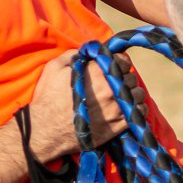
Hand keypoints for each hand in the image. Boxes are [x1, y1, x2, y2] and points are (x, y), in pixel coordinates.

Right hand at [25, 49, 145, 162]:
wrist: (44, 131)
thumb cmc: (48, 98)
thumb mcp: (56, 67)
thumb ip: (75, 54)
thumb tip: (89, 51)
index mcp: (98, 72)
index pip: (122, 60)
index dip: (118, 62)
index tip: (113, 66)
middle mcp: (110, 89)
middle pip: (130, 77)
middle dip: (123, 77)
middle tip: (115, 82)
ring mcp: (116, 109)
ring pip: (138, 94)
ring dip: (132, 93)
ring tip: (122, 96)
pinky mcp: (117, 126)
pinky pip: (138, 113)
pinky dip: (136, 109)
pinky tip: (127, 108)